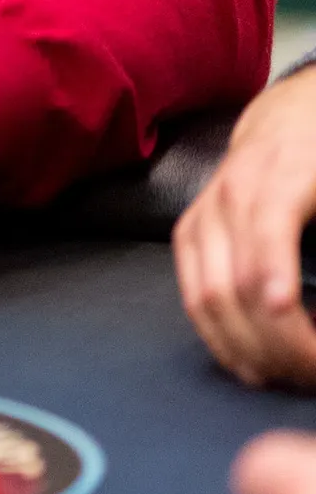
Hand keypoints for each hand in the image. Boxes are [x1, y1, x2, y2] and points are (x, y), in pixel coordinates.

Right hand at [174, 68, 315, 387]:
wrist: (295, 115)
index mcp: (282, 177)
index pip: (269, 253)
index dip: (284, 312)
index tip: (311, 358)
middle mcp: (233, 193)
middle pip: (236, 287)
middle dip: (275, 346)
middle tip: (310, 377)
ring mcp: (206, 210)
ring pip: (207, 296)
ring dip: (245, 349)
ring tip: (282, 379)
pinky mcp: (189, 228)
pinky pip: (190, 291)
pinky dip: (215, 335)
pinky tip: (246, 362)